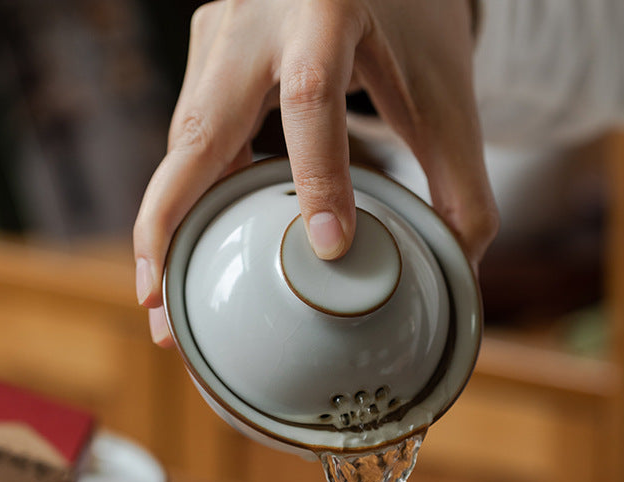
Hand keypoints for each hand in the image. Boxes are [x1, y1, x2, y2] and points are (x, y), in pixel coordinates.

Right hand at [134, 0, 497, 345]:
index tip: (329, 250)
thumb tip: (459, 271)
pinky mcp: (207, 57)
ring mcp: (218, 36)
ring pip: (182, 145)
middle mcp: (254, 20)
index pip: (311, 97)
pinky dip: (187, 200)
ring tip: (163, 300)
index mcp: (324, 8)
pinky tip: (186, 250)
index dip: (318, 176)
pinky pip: (191, 140)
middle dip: (170, 226)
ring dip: (167, 225)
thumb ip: (462, 185)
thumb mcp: (447, 96)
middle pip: (198, 133)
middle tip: (161, 308)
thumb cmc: (411, 22)